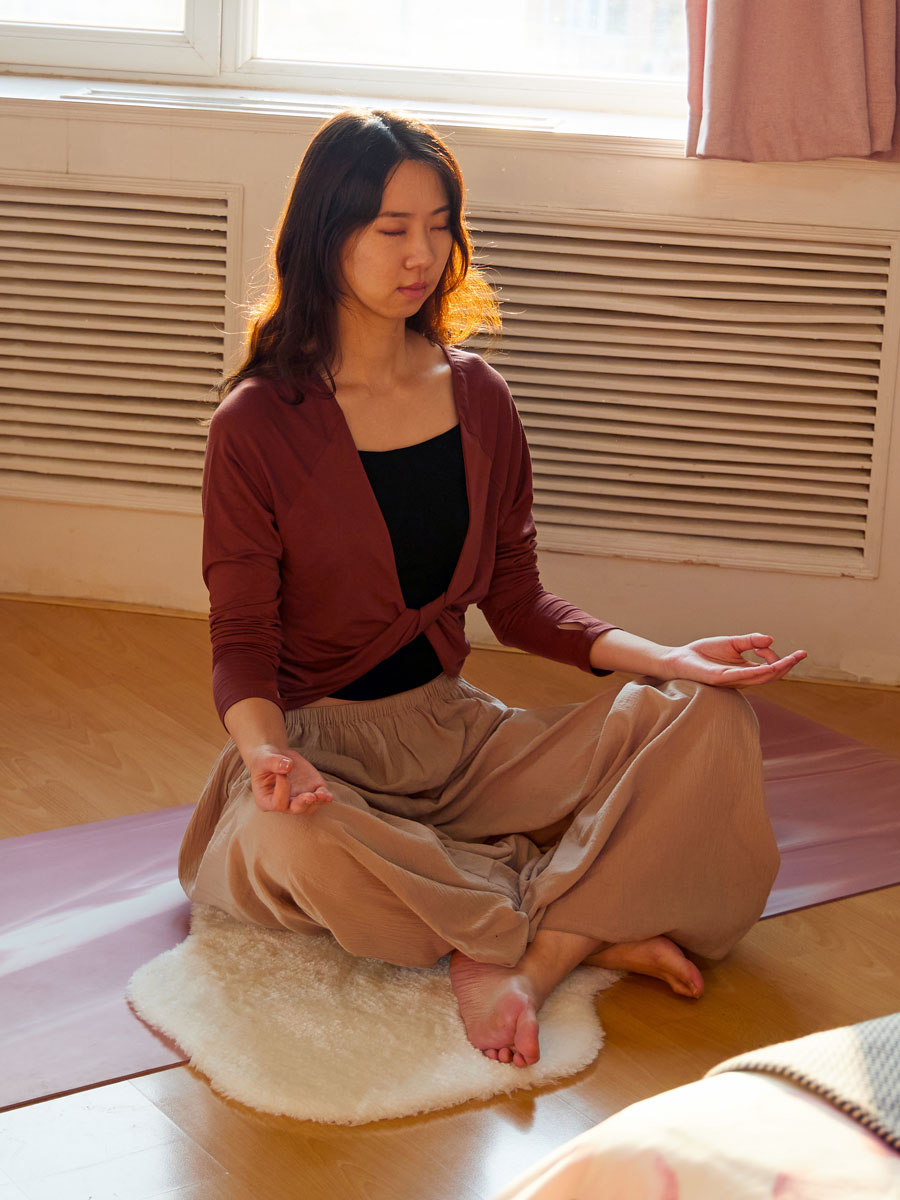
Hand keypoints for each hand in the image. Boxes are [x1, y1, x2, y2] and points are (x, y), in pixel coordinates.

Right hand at [249, 746, 334, 814]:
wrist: (274, 756)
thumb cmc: (264, 759)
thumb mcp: (264, 758)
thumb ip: (273, 762)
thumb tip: (288, 766)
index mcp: (267, 800)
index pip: (277, 803)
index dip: (282, 789)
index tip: (282, 773)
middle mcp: (284, 803)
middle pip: (295, 809)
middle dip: (303, 803)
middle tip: (310, 796)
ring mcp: (298, 798)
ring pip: (310, 806)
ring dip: (317, 801)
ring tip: (322, 794)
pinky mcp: (311, 790)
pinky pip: (320, 797)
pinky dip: (325, 796)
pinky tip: (328, 795)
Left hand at [660, 633, 806, 688]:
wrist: (679, 659)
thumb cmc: (704, 653)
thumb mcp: (732, 643)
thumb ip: (750, 641)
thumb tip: (770, 640)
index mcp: (746, 670)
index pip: (771, 668)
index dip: (781, 659)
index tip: (782, 648)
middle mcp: (742, 678)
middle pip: (771, 675)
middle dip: (787, 666)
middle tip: (801, 655)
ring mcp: (732, 680)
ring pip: (760, 677)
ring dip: (777, 669)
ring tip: (790, 660)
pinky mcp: (720, 679)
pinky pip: (740, 676)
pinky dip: (754, 671)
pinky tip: (766, 666)